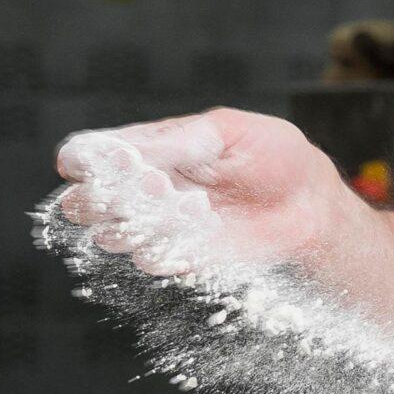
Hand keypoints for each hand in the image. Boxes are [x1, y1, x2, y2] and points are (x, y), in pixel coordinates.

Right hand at [53, 108, 356, 274]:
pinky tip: (187, 237)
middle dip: (101, 198)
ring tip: (178, 207)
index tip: (97, 162)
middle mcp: (145, 188)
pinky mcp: (184, 255)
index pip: (95, 154)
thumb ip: (179, 141)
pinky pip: (155, 260)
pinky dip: (163, 253)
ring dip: (133, 226)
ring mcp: (161, 225)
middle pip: (91, 199)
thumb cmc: (272, 155)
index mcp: (149, 148)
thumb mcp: (226, 132)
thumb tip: (126, 150)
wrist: (308, 201)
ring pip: (116, 234)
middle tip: (140, 189)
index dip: (85, 160)